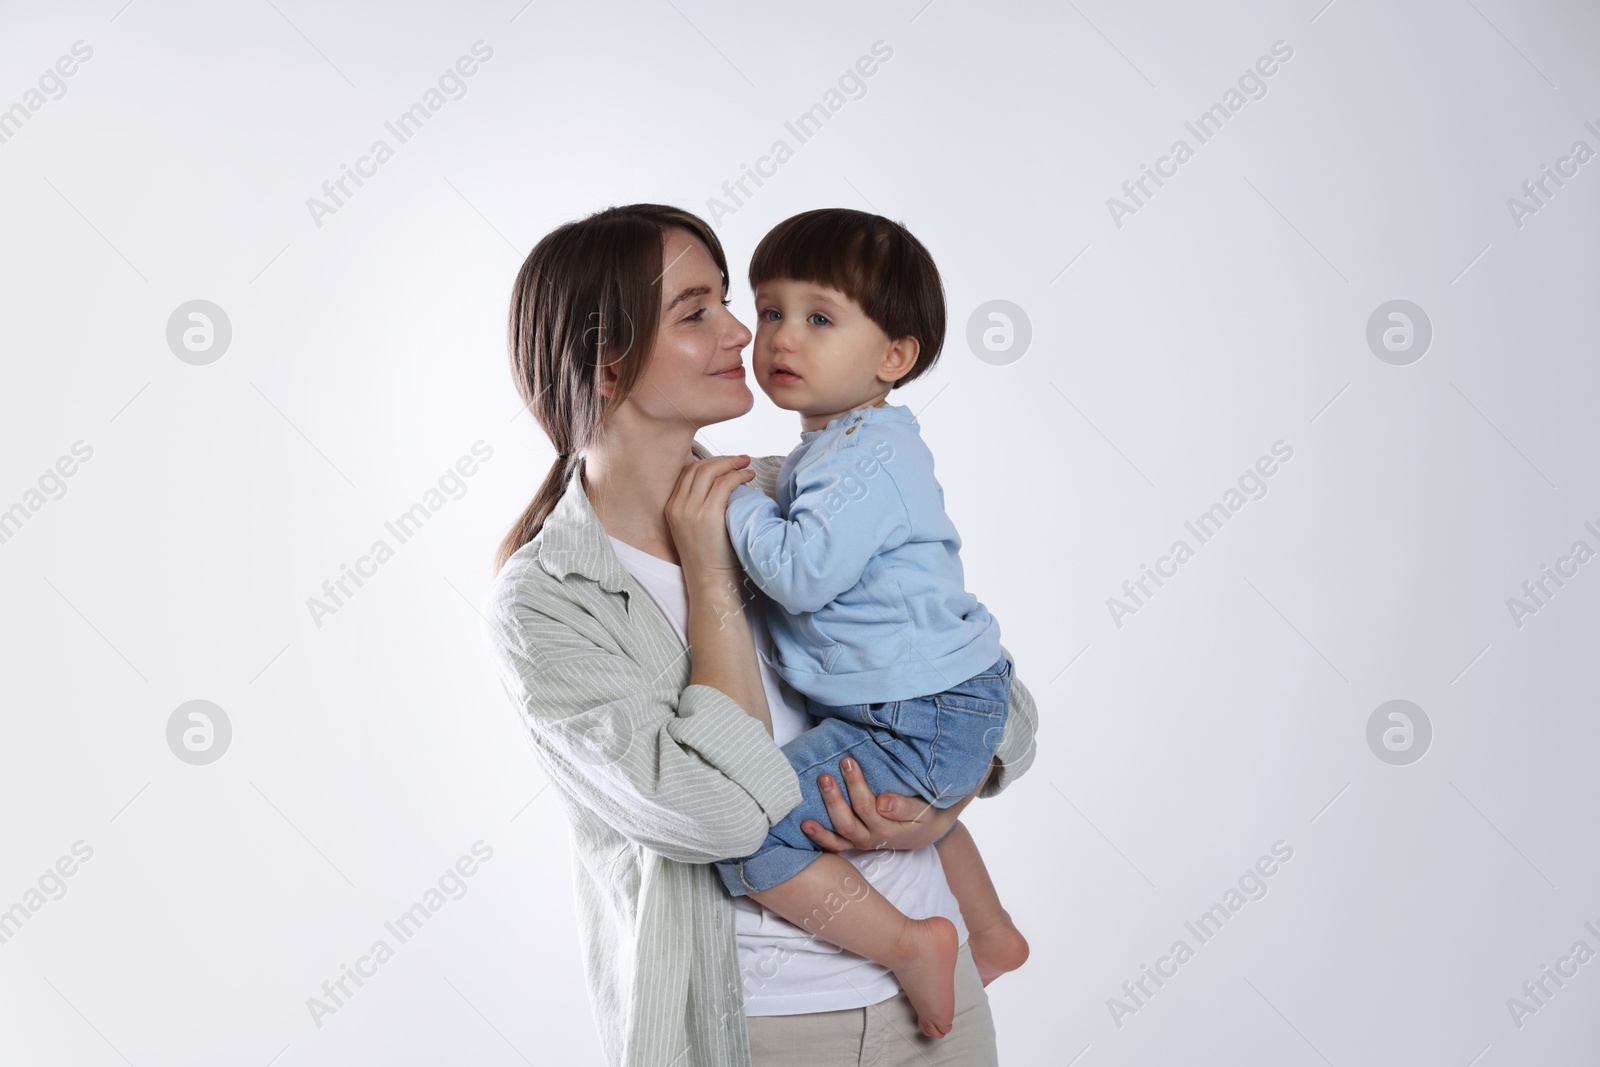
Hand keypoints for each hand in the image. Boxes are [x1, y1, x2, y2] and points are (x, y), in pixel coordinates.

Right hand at [664, 454, 753, 581]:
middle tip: (740, 460)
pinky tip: (748, 477)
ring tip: (746, 466)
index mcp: (671, 508)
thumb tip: (720, 485)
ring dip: (731, 465)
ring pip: (711, 472)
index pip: (687, 473)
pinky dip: (738, 476)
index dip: (708, 462)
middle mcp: (678, 506)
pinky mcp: (708, 515)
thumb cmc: (709, 559)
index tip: (725, 463)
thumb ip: (698, 507)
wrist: (709, 581)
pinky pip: (724, 484)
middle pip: (698, 468)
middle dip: (722, 460)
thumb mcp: (694, 528)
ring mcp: (691, 510)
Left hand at [800, 756, 990, 852]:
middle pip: (848, 820)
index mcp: (889, 830)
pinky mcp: (853, 841)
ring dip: (825, 810)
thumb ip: (904, 807)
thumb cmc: (926, 813)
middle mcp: (872, 839)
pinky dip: (820, 836)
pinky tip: (805, 823)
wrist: (928, 827)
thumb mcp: (924, 809)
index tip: (849, 762)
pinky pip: (834, 844)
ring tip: (818, 786)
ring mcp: (861, 841)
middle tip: (827, 773)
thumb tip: (882, 802)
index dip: (855, 786)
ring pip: (838, 832)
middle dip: (835, 797)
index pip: (868, 808)